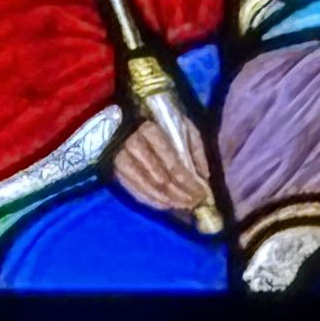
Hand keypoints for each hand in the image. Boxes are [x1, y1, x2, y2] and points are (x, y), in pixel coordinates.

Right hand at [110, 102, 217, 221]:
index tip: (202, 193)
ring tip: (183, 206)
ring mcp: (121, 159)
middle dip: (180, 194)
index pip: (172, 164)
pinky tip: (165, 205)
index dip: (189, 183)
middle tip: (194, 203)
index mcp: (151, 131)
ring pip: (146, 187)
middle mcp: (133, 146)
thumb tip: (204, 177)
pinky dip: (151, 200)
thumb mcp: (182, 126)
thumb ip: (195, 149)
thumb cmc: (160, 120)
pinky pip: (133, 190)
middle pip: (160, 178)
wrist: (125, 114)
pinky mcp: (115, 169)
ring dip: (167, 200)